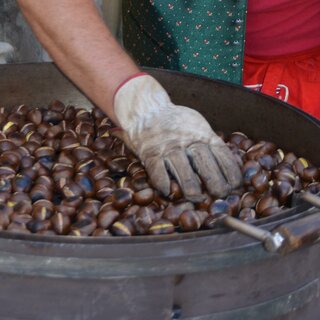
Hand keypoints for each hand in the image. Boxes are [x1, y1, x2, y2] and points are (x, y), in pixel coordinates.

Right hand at [114, 74, 241, 201]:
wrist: (148, 112)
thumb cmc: (178, 123)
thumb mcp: (200, 127)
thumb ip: (212, 144)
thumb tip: (233, 167)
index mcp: (204, 135)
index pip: (222, 155)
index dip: (231, 172)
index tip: (235, 186)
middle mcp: (188, 141)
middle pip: (205, 163)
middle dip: (215, 182)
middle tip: (220, 196)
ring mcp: (169, 147)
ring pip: (183, 169)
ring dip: (190, 186)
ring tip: (196, 198)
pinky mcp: (151, 153)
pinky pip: (157, 170)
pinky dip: (162, 182)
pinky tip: (168, 192)